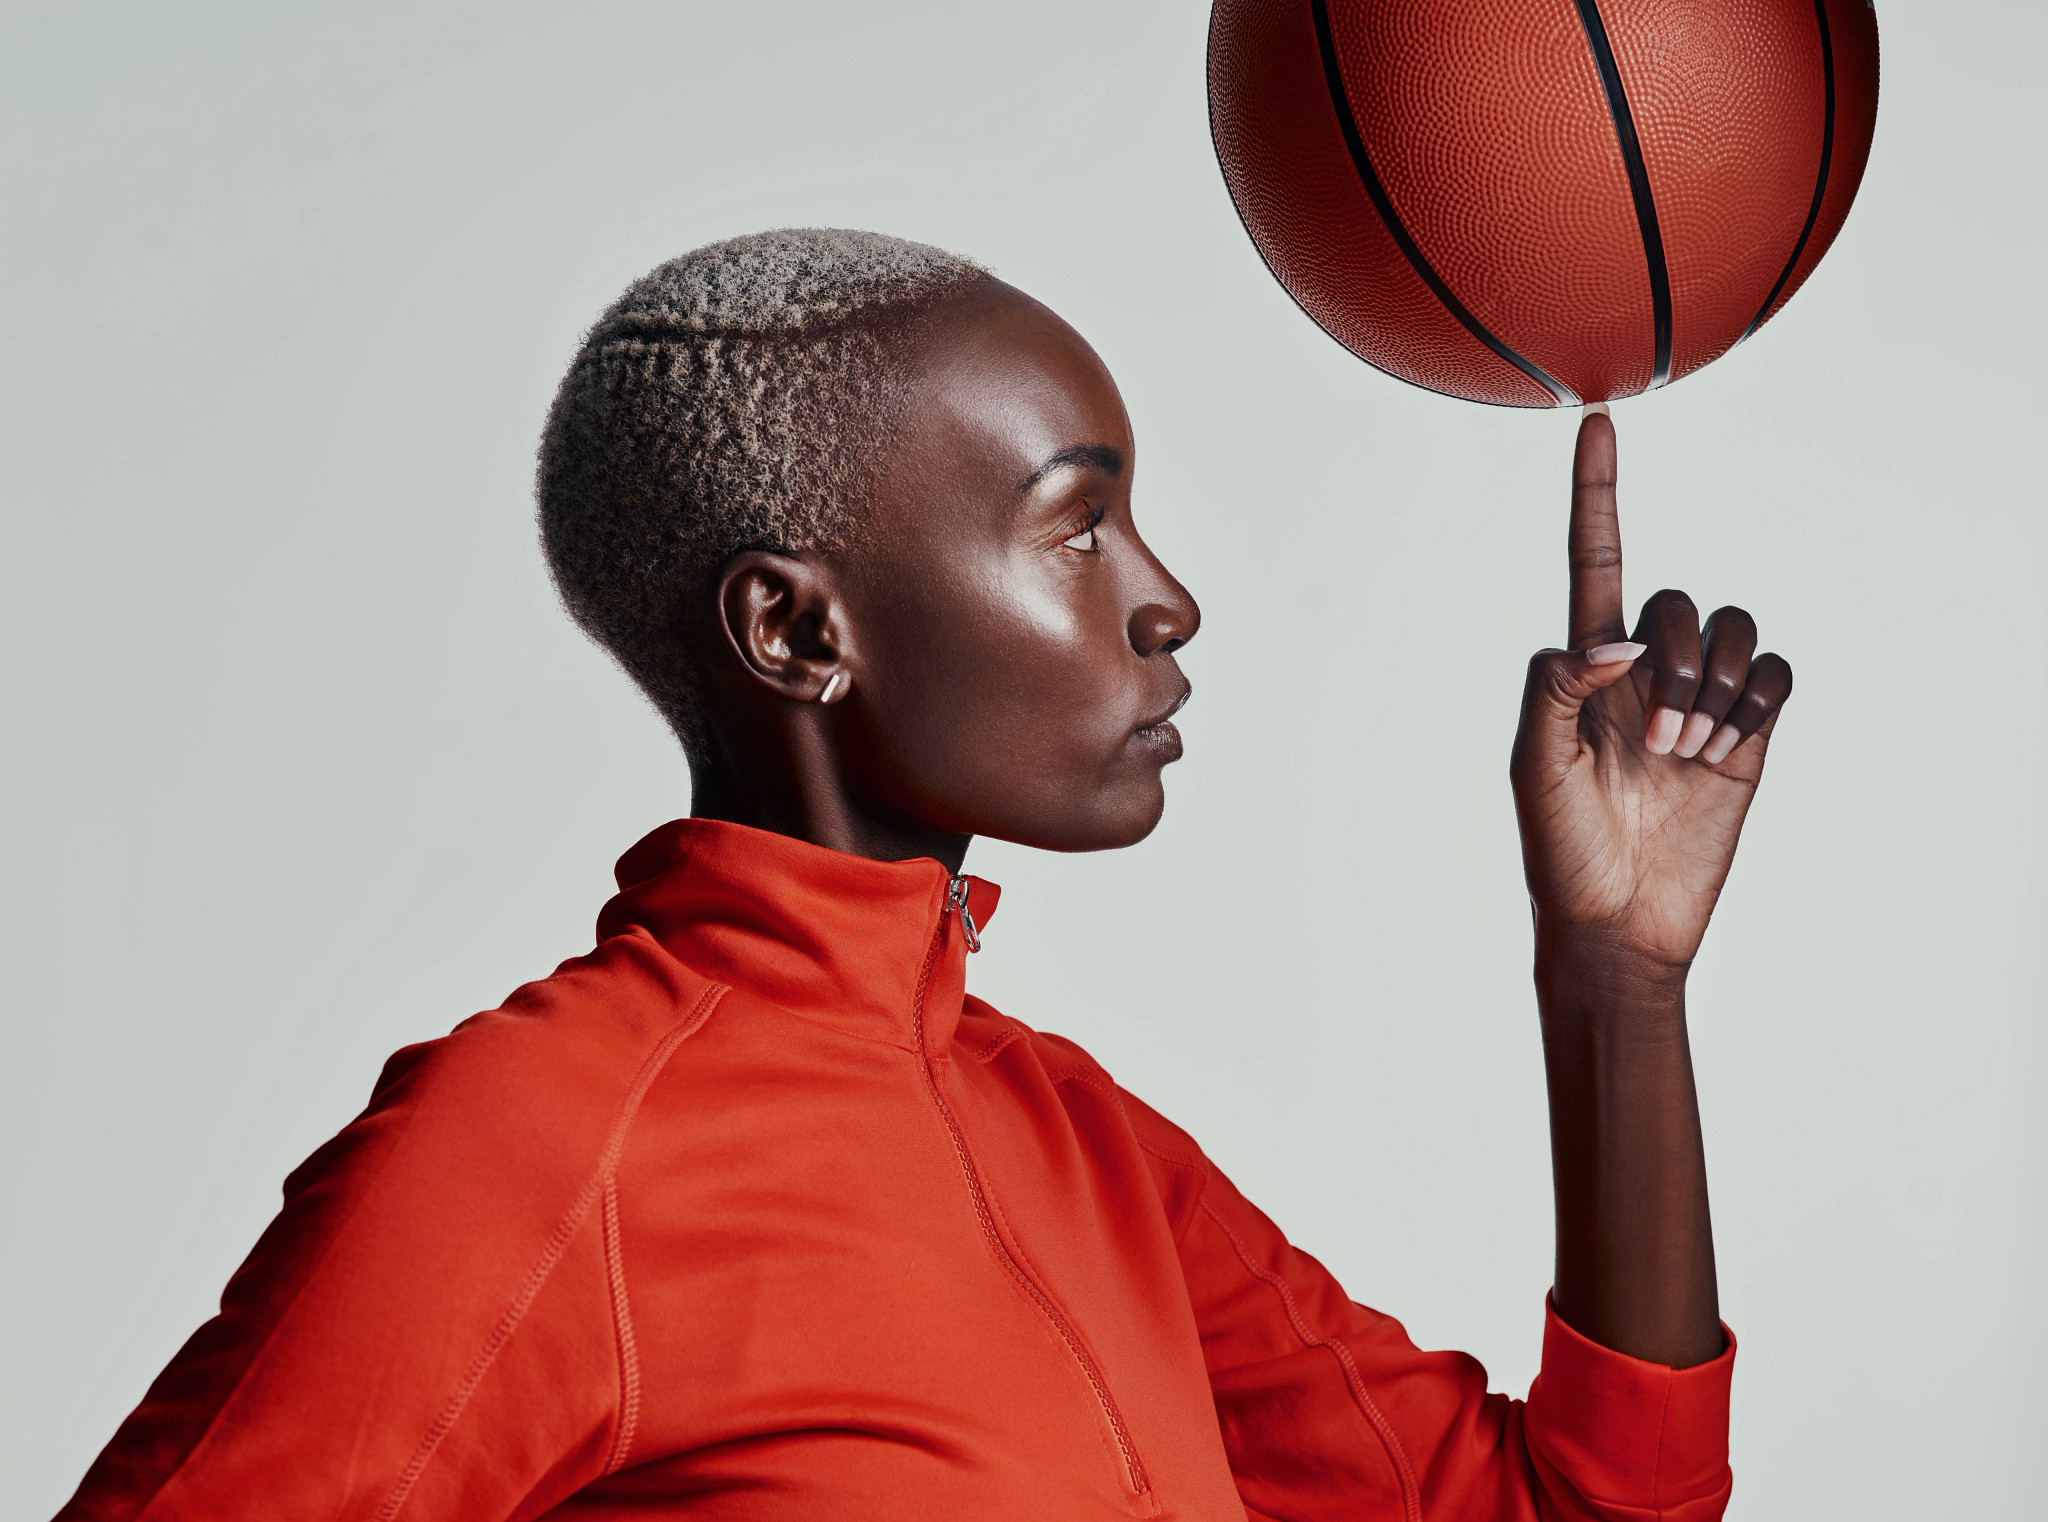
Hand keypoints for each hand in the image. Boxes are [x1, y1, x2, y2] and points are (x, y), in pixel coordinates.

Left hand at [1510, 410, 1792, 973]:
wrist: (1616, 926)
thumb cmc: (1558, 851)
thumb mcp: (1532, 766)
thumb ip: (1557, 685)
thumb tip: (1621, 643)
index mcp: (1580, 667)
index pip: (1595, 560)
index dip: (1595, 494)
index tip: (1596, 423)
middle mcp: (1641, 673)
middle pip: (1679, 600)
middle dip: (1678, 660)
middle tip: (1659, 742)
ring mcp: (1696, 703)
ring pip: (1734, 631)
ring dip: (1717, 688)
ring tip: (1689, 753)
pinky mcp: (1746, 736)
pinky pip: (1774, 672)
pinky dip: (1758, 698)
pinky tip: (1727, 751)